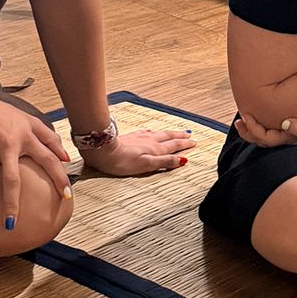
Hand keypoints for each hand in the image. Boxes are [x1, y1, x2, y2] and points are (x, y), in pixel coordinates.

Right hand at [0, 85, 72, 223]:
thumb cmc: (1, 113)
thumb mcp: (29, 120)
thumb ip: (49, 138)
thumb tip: (66, 158)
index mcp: (26, 137)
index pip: (48, 159)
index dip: (59, 177)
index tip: (66, 197)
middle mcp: (7, 144)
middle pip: (11, 180)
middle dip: (11, 204)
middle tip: (11, 226)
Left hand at [80, 128, 195, 175]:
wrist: (101, 150)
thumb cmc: (122, 161)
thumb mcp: (147, 165)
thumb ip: (164, 162)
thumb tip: (182, 160)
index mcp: (155, 149)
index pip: (174, 145)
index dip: (185, 144)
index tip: (194, 142)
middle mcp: (150, 141)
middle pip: (169, 137)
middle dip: (180, 136)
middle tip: (189, 134)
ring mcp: (140, 137)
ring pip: (159, 133)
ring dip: (169, 133)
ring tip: (175, 132)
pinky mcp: (130, 136)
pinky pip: (147, 132)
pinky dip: (154, 132)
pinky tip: (151, 132)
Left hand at [234, 112, 296, 147]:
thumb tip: (284, 123)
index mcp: (293, 139)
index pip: (264, 139)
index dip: (252, 130)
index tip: (244, 117)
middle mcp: (292, 140)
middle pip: (263, 141)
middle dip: (249, 132)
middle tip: (238, 122)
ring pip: (270, 136)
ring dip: (257, 128)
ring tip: (247, 119)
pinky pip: (280, 130)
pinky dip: (269, 125)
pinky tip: (267, 117)